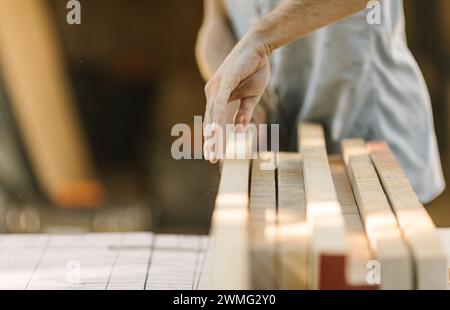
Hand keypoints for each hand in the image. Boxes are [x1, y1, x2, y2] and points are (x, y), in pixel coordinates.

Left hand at [203, 34, 270, 162]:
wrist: (259, 47)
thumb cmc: (254, 69)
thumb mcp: (251, 97)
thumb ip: (244, 112)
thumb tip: (239, 130)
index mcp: (218, 97)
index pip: (214, 122)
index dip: (214, 138)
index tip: (215, 155)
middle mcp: (213, 93)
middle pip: (211, 122)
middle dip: (212, 142)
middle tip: (211, 159)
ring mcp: (217, 87)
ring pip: (214, 116)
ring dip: (214, 135)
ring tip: (214, 151)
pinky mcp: (225, 81)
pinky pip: (220, 104)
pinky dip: (217, 118)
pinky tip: (215, 131)